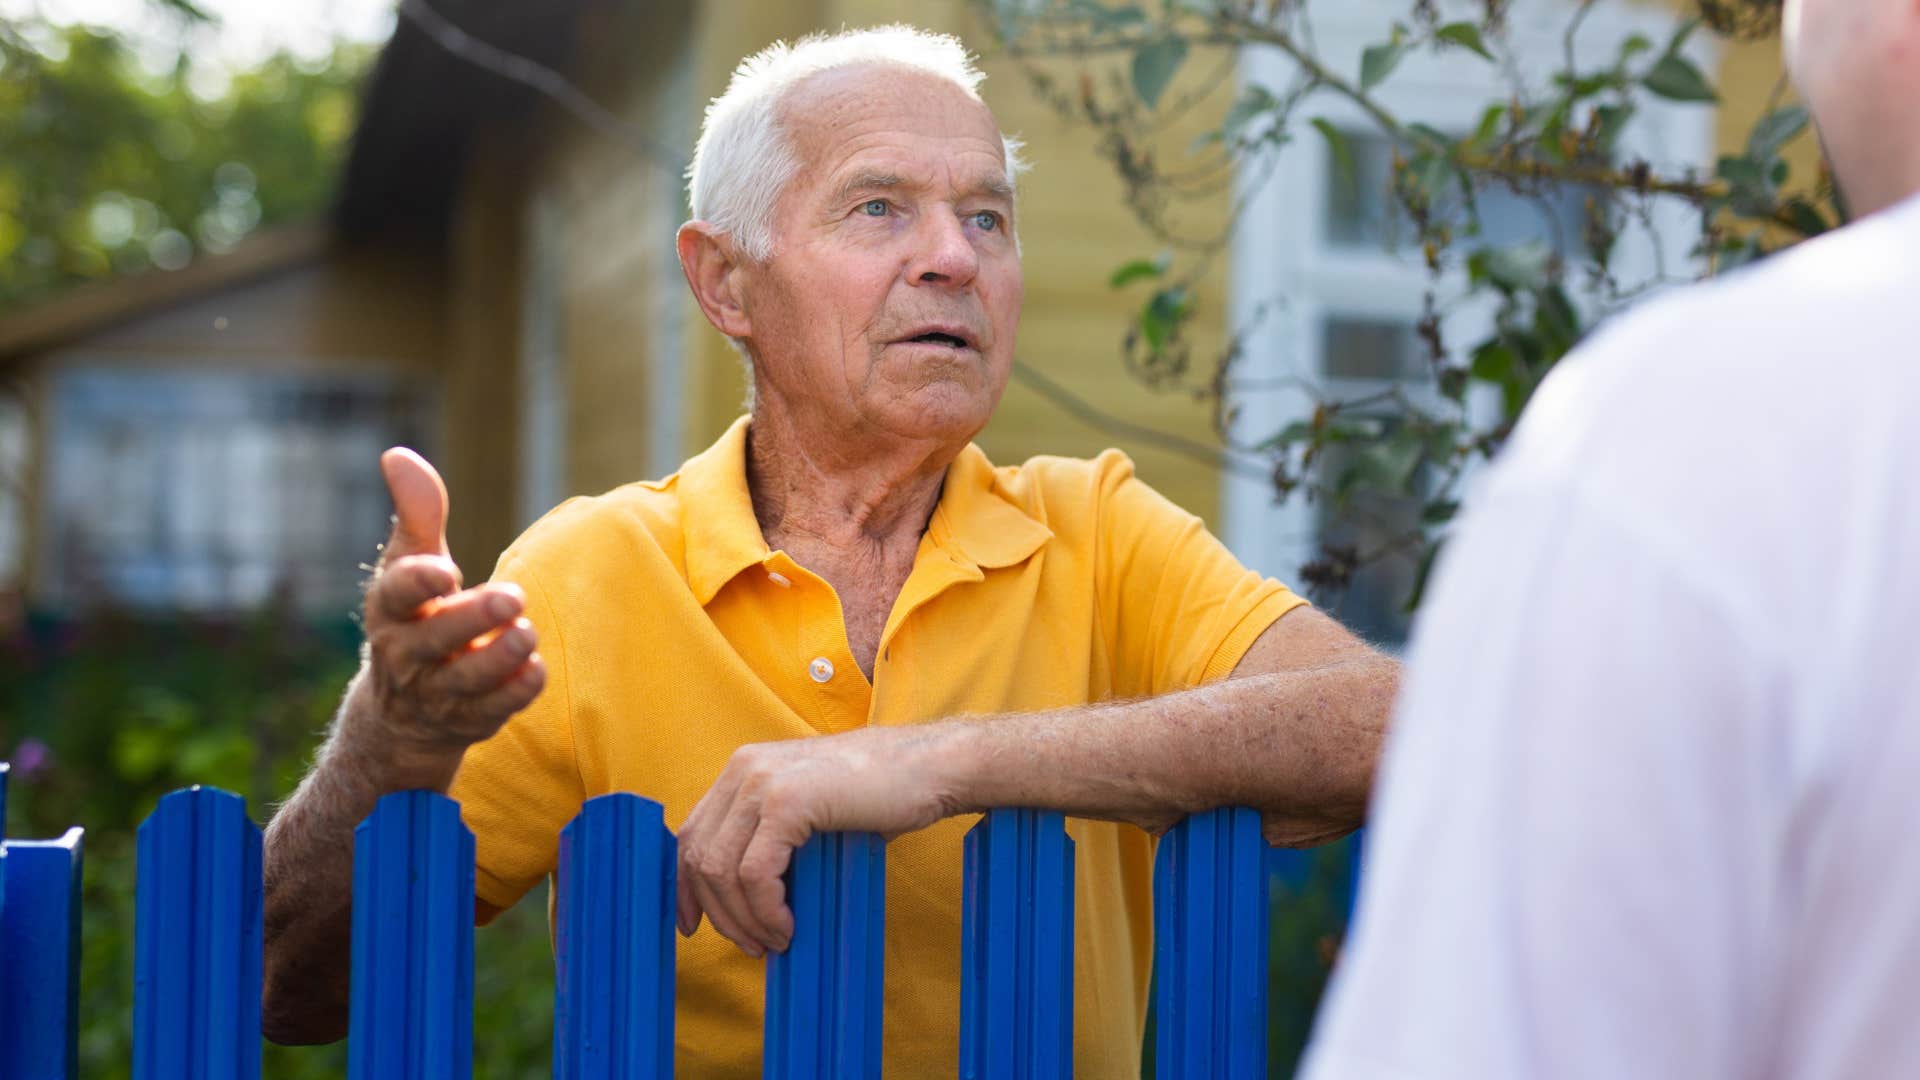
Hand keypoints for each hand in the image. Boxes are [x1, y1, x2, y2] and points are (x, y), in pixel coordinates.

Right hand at [348, 448, 545, 771]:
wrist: (402, 712)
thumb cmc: (417, 616)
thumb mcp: (410, 564)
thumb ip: (417, 514)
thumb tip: (397, 454)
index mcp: (390, 610)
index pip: (397, 594)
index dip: (418, 582)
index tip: (446, 568)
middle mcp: (406, 655)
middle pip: (434, 639)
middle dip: (472, 619)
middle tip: (513, 595)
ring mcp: (434, 693)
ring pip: (465, 681)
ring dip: (499, 658)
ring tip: (526, 633)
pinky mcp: (467, 721)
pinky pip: (491, 712)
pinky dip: (515, 693)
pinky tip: (536, 670)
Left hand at [674, 724, 965, 956]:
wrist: (929, 767)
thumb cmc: (880, 794)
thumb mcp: (810, 808)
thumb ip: (771, 835)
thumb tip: (741, 898)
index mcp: (745, 767)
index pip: (692, 834)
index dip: (686, 886)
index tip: (693, 924)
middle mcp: (744, 768)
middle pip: (700, 856)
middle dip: (719, 912)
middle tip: (751, 944)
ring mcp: (763, 781)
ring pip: (723, 870)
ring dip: (744, 918)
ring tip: (775, 940)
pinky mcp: (788, 800)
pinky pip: (756, 874)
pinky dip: (767, 910)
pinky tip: (788, 926)